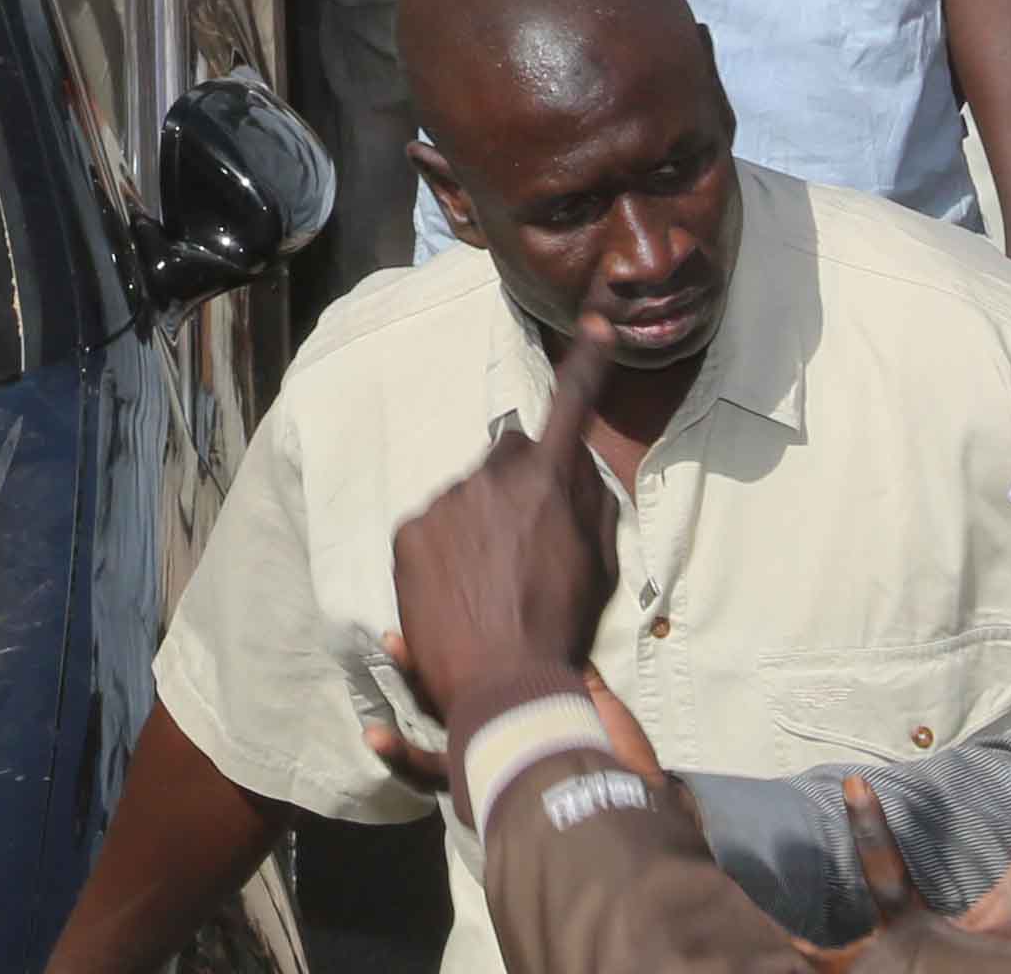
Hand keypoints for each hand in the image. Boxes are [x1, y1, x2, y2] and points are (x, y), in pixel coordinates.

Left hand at [389, 318, 625, 731]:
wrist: (501, 688)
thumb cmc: (564, 628)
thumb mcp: (601, 564)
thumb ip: (589, 501)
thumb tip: (575, 461)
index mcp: (550, 481)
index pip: (573, 407)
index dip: (587, 364)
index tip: (593, 323)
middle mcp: (493, 477)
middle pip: (509, 457)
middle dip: (518, 483)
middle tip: (526, 545)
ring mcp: (445, 502)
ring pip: (468, 495)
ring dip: (479, 522)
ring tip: (490, 586)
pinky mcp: (409, 531)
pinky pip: (434, 525)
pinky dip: (445, 548)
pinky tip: (460, 593)